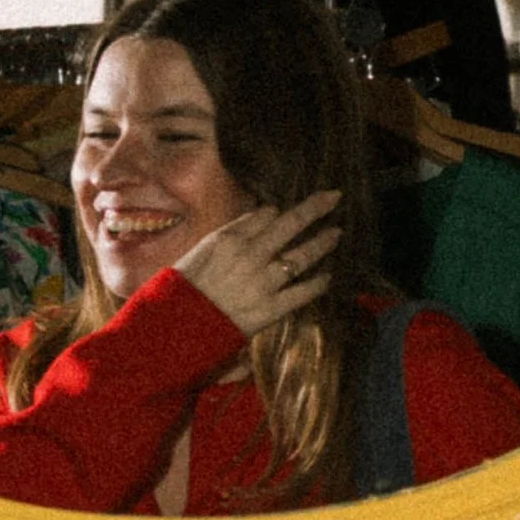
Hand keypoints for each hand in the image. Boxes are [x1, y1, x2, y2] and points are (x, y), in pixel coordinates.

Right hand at [174, 190, 342, 336]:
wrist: (183, 323)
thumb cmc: (190, 284)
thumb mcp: (206, 247)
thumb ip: (236, 230)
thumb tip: (267, 213)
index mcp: (231, 238)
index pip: (267, 215)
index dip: (281, 213)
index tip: (290, 212)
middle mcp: (251, 256)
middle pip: (290, 225)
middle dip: (315, 208)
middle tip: (334, 196)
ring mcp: (263, 282)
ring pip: (301, 257)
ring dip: (322, 243)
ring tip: (336, 233)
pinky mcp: (271, 309)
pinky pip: (302, 293)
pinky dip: (318, 284)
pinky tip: (327, 277)